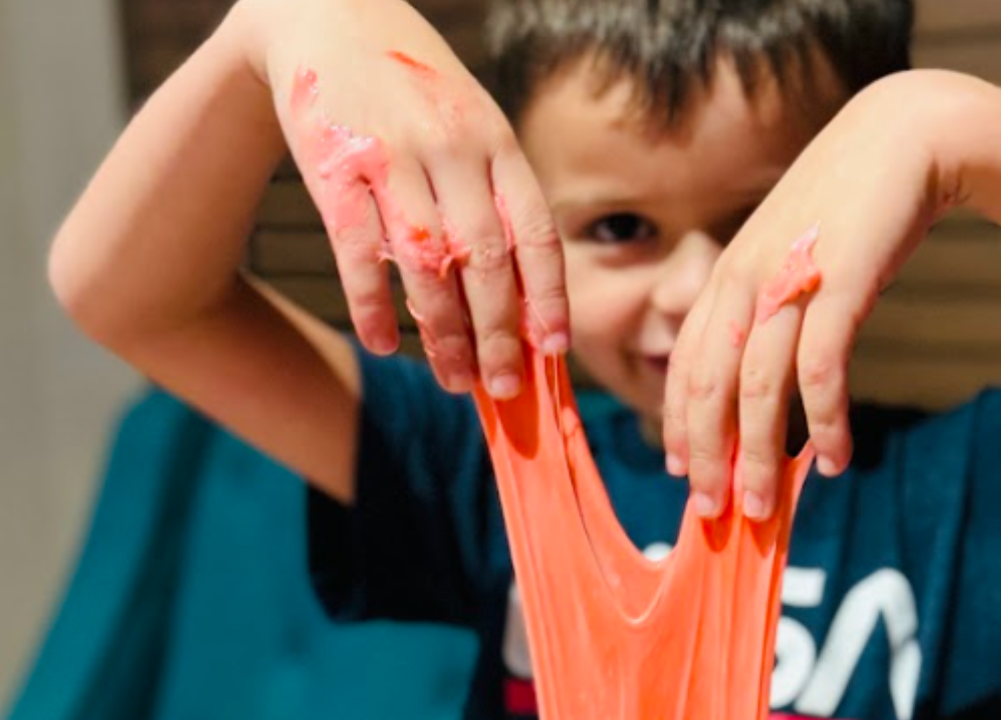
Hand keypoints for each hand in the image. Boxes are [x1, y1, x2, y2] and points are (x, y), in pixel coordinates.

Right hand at [245, 0, 568, 397]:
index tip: (555, 351)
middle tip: (503, 388)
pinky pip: (359, 253)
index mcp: (496, 142)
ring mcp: (392, 158)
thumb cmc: (415, 91)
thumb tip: (524, 294)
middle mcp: (451, 150)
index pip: (535, 233)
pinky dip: (373, 306)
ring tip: (456, 382)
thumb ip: (497, 197)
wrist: (329, 18)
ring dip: (443, 335)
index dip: (549, 297)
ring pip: (426, 265)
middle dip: (499, 335)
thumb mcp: (473, 124)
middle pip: (486, 262)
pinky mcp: (335, 169)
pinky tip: (386, 344)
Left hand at [664, 75, 947, 519]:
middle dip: (709, 457)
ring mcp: (788, 283)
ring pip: (759, 390)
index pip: (686, 366)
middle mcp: (744, 282)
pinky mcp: (839, 285)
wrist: (900, 139)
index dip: (680, 425)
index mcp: (725, 276)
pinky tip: (836, 461)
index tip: (683, 472)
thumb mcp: (787, 252)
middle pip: (709, 386)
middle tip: (714, 513)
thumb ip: (765, 302)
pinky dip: (827, 423)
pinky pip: (823, 372)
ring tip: (764, 507)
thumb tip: (765, 373)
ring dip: (760, 457)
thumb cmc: (844, 205)